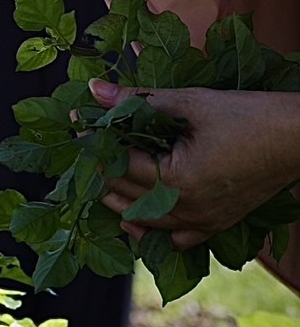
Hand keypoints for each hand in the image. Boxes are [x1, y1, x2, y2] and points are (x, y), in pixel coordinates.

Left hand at [93, 80, 299, 248]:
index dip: (94, 145)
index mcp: (178, 180)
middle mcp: (188, 209)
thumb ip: (138, 100)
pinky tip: (139, 216)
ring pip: (146, 221)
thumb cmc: (248, 115)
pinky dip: (153, 227)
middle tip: (84, 151)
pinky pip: (177, 237)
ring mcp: (204, 221)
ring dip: (120, 201)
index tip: (78, 127)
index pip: (119, 165)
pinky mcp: (218, 223)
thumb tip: (95, 89)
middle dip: (100, 172)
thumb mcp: (190, 102)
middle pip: (127, 197)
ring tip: (101, 179)